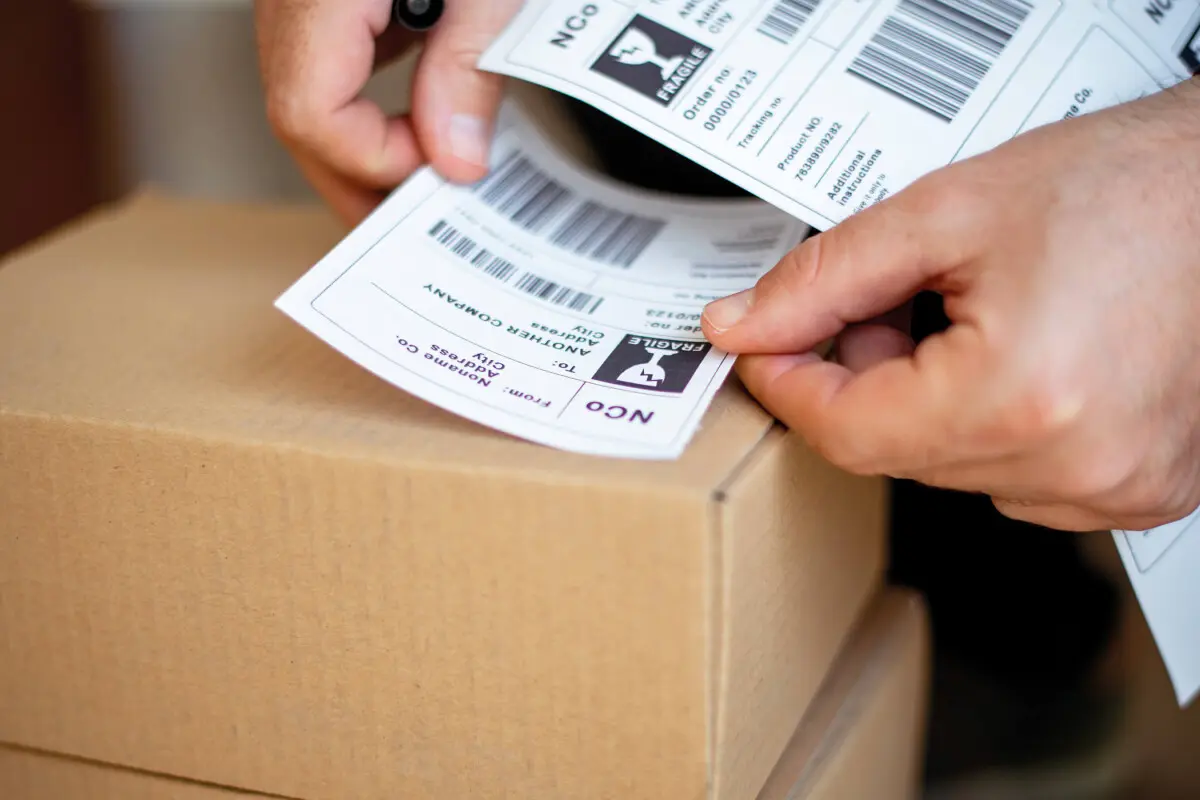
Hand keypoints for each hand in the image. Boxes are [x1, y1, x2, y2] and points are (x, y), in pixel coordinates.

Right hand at [255, 0, 521, 223]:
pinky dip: (368, 103)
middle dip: (364, 180)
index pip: (310, 113)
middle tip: (428, 223)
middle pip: (297, 114)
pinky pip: (328, 62)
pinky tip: (418, 121)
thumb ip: (468, 66)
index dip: (377, 159)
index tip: (444, 164)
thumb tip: (457, 159)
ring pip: (307, 94)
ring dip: (364, 146)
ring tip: (427, 182)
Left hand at [702, 79, 1199, 532]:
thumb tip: (746, 324)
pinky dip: (990, 425)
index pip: (846, 434)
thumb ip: (827, 277)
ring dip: (928, 402)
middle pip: (897, 452)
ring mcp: (1119, 488)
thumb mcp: (948, 213)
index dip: (787, 385)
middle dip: (865, 379)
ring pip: (953, 467)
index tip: (764, 346)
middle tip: (888, 301)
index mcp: (1022, 398)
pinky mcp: (1144, 490)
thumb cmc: (1131, 186)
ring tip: (970, 316)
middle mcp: (1078, 464)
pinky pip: (1019, 479)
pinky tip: (1018, 357)